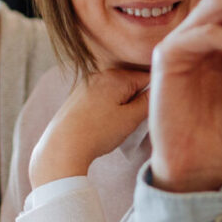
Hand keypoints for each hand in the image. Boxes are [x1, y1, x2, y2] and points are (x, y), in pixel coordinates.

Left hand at [29, 68, 149, 186]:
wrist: (62, 147)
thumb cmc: (97, 133)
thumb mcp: (130, 119)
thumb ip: (148, 102)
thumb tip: (159, 89)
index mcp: (116, 76)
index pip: (148, 77)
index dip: (155, 94)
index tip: (155, 109)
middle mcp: (100, 74)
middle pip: (131, 83)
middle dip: (138, 99)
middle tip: (136, 121)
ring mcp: (87, 84)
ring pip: (117, 90)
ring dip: (123, 104)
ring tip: (118, 125)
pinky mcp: (78, 96)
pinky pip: (102, 96)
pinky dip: (109, 107)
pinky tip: (104, 124)